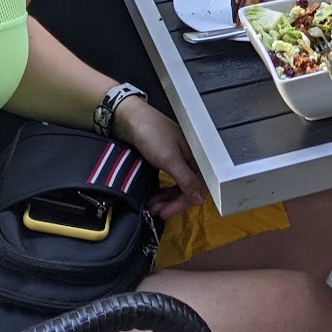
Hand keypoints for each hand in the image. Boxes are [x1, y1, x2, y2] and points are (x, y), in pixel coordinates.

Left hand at [115, 97, 207, 220]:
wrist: (131, 119)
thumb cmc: (152, 133)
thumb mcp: (169, 159)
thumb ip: (186, 179)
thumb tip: (199, 198)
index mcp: (198, 156)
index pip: (200, 186)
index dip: (185, 201)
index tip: (169, 212)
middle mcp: (192, 159)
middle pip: (190, 188)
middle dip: (174, 202)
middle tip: (159, 212)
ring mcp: (180, 160)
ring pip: (180, 186)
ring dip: (168, 199)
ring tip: (153, 207)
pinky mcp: (169, 161)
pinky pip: (171, 181)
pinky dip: (164, 191)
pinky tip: (155, 198)